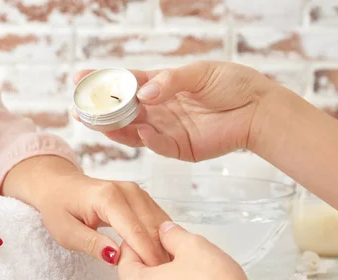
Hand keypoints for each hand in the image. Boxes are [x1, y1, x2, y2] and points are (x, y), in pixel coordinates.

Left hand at [40, 174, 169, 265]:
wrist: (59, 185)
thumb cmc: (58, 207)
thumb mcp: (66, 232)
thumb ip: (91, 244)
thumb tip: (115, 257)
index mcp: (107, 198)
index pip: (135, 231)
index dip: (146, 255)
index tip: (155, 276)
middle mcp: (127, 191)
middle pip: (153, 227)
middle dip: (159, 254)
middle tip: (163, 279)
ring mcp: (137, 192)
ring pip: (160, 224)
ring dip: (164, 247)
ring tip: (164, 271)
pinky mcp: (141, 196)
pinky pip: (158, 219)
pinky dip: (162, 238)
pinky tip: (161, 255)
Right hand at [73, 61, 274, 161]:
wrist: (258, 109)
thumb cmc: (232, 84)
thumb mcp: (200, 73)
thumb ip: (170, 81)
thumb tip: (143, 92)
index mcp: (162, 85)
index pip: (127, 83)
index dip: (104, 81)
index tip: (80, 78)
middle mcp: (161, 108)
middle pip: (124, 110)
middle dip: (101, 110)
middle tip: (80, 108)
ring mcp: (169, 129)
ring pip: (135, 130)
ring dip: (115, 128)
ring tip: (96, 124)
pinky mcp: (180, 148)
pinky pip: (158, 144)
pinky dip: (147, 139)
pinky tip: (140, 131)